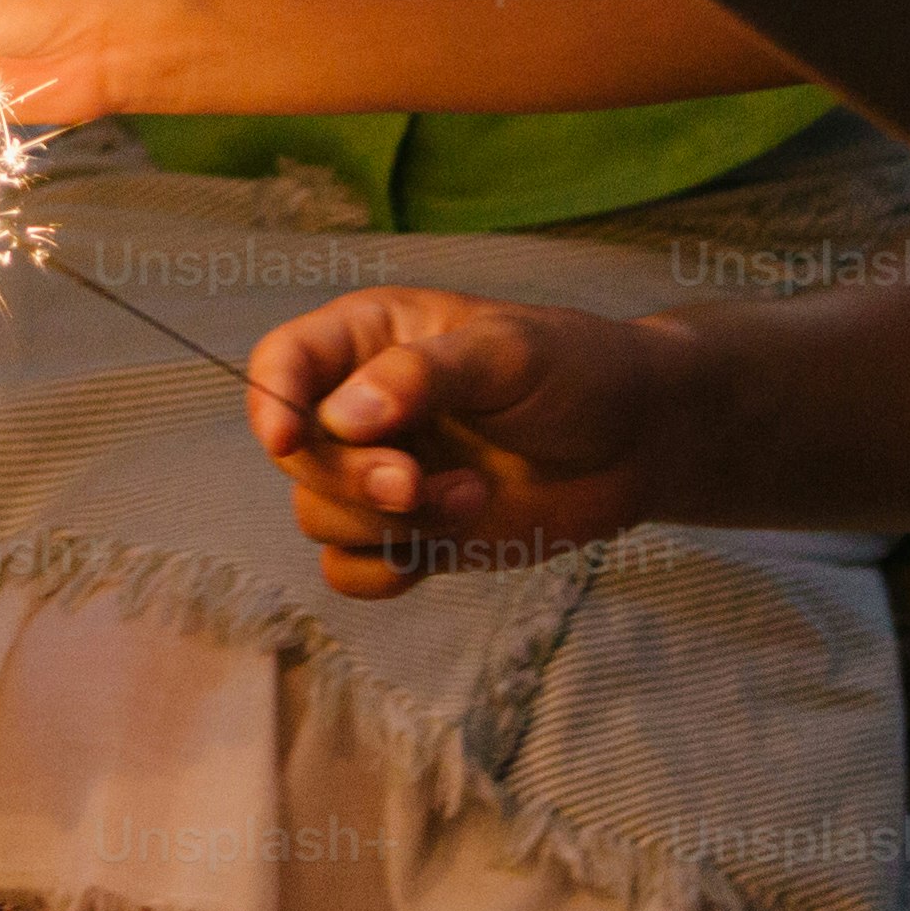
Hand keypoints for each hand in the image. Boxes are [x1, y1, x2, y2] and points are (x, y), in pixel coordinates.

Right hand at [244, 289, 690, 598]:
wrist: (639, 440)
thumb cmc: (576, 370)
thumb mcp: (507, 351)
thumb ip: (422, 376)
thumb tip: (344, 416)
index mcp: (370, 339)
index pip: (284, 362)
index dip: (270, 398)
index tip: (286, 436)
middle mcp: (362, 407)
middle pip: (296, 454)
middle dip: (350, 477)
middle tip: (415, 483)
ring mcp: (382, 474)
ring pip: (320, 515)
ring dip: (388, 523)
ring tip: (472, 497)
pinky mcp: (409, 534)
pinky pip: (350, 571)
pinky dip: (383, 571)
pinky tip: (442, 548)